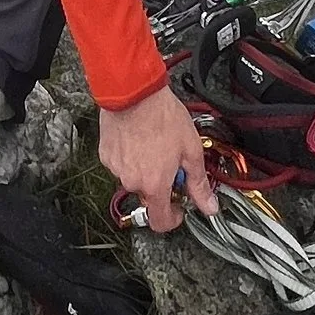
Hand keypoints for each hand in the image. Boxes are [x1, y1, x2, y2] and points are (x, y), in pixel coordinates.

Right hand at [99, 83, 214, 233]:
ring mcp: (116, 169)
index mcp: (155, 185)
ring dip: (145, 169)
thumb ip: (199, 183)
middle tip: (171, 161)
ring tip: (154, 144)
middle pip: (149, 196)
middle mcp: (132, 182)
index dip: (173, 219)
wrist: (134, 92)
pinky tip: (139, 139)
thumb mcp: (191, 150)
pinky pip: (121, 165)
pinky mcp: (105, 155)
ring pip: (134, 179)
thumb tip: (209, 206)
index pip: (160, 222)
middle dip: (161, 184)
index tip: (179, 207)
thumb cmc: (162, 116)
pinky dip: (131, 158)